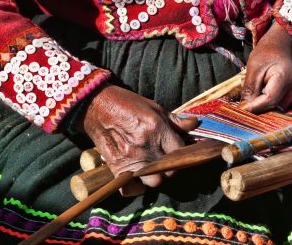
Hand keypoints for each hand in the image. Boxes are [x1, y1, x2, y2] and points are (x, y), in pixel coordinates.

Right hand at [76, 83, 197, 186]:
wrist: (97, 105)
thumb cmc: (128, 104)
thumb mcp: (154, 107)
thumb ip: (175, 120)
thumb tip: (195, 125)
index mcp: (157, 129)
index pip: (180, 151)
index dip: (182, 152)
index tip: (178, 151)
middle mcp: (146, 146)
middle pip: (170, 170)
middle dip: (172, 166)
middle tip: (166, 159)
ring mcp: (131, 159)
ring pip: (154, 182)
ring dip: (156, 177)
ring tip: (152, 167)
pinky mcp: (117, 167)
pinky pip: (132, 188)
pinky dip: (136, 186)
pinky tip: (138, 176)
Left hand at [240, 22, 291, 112]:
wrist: (282, 44)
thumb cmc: (267, 52)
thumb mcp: (254, 67)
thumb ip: (250, 88)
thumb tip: (244, 107)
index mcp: (285, 77)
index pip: (269, 99)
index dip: (254, 106)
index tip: (241, 108)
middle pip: (273, 105)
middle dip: (256, 104)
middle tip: (245, 90)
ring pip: (275, 106)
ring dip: (261, 101)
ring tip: (254, 84)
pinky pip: (278, 102)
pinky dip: (267, 99)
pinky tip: (261, 87)